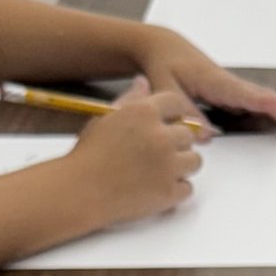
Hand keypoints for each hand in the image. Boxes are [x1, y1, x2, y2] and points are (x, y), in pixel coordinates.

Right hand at [68, 87, 201, 225]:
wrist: (80, 192)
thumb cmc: (88, 157)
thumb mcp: (105, 118)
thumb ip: (130, 100)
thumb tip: (143, 82)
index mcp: (144, 113)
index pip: (176, 103)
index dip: (173, 115)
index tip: (169, 124)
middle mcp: (160, 136)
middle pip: (188, 134)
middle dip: (176, 143)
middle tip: (157, 154)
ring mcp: (168, 165)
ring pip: (195, 161)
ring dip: (182, 166)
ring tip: (160, 171)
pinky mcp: (169, 192)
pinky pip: (188, 188)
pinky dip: (176, 190)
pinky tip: (157, 189)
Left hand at [137, 24, 275, 131]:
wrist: (160, 46)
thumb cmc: (161, 63)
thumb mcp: (165, 88)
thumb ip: (185, 111)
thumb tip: (207, 136)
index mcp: (215, 81)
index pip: (252, 96)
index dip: (275, 107)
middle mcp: (226, 84)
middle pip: (261, 99)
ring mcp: (227, 89)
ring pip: (256, 102)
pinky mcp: (223, 94)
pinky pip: (247, 105)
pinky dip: (262, 113)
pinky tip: (272, 125)